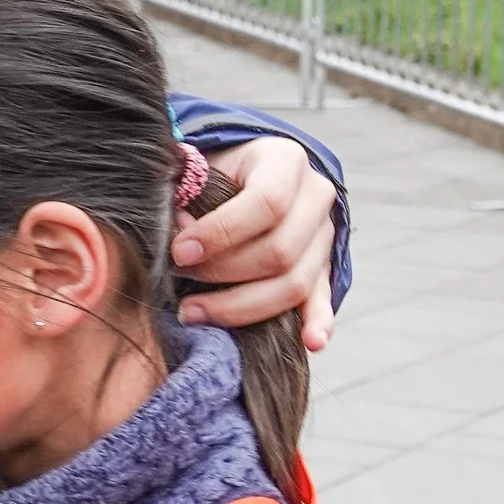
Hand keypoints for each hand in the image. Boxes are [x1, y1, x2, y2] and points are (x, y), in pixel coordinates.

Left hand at [171, 136, 339, 349]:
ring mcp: (323, 235)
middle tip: (182, 280)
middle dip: (224, 273)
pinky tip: (311, 342)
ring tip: (194, 312)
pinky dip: (318, 322)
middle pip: (280, 251)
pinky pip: (322, 298)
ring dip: (241, 306)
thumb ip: (189, 195)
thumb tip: (179, 235)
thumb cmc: (215, 175)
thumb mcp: (201, 169)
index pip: (266, 202)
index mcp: (285, 161)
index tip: (180, 252)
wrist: (245, 177)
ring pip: (294, 283)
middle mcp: (315, 196)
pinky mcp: (323, 268)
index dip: (221, 232)